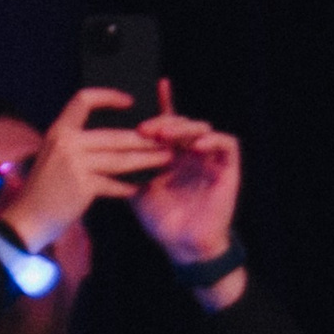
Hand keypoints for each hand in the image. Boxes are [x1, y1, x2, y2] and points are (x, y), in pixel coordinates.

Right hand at [0, 89, 172, 253]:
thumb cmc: (47, 186)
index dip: (108, 97)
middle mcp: (66, 142)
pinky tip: (144, 187)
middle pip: (114, 135)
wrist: (30, 216)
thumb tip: (112, 138)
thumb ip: (79, 144)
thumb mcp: (56, 154)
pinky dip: (130, 187)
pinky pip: (115, 184)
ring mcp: (75, 163)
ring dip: (147, 159)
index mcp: (59, 129)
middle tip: (167, 139)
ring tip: (167, 158)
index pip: (83, 100)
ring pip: (120, 159)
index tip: (130, 101)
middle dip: (144, 138)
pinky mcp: (83, 186)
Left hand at [131, 83, 241, 272]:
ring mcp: (211, 162)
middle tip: (146, 129)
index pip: (170, 124)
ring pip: (203, 128)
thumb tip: (105, 146)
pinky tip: (195, 144)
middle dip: (165, 121)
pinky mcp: (229, 171)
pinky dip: (213, 139)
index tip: (155, 86)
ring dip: (184, 128)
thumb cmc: (163, 223)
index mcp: (174, 157)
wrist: (184, 247)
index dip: (165, 103)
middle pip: (183, 123)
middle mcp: (193, 156)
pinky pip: (227, 144)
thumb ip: (129, 166)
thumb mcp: (137, 189)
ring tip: (165, 135)